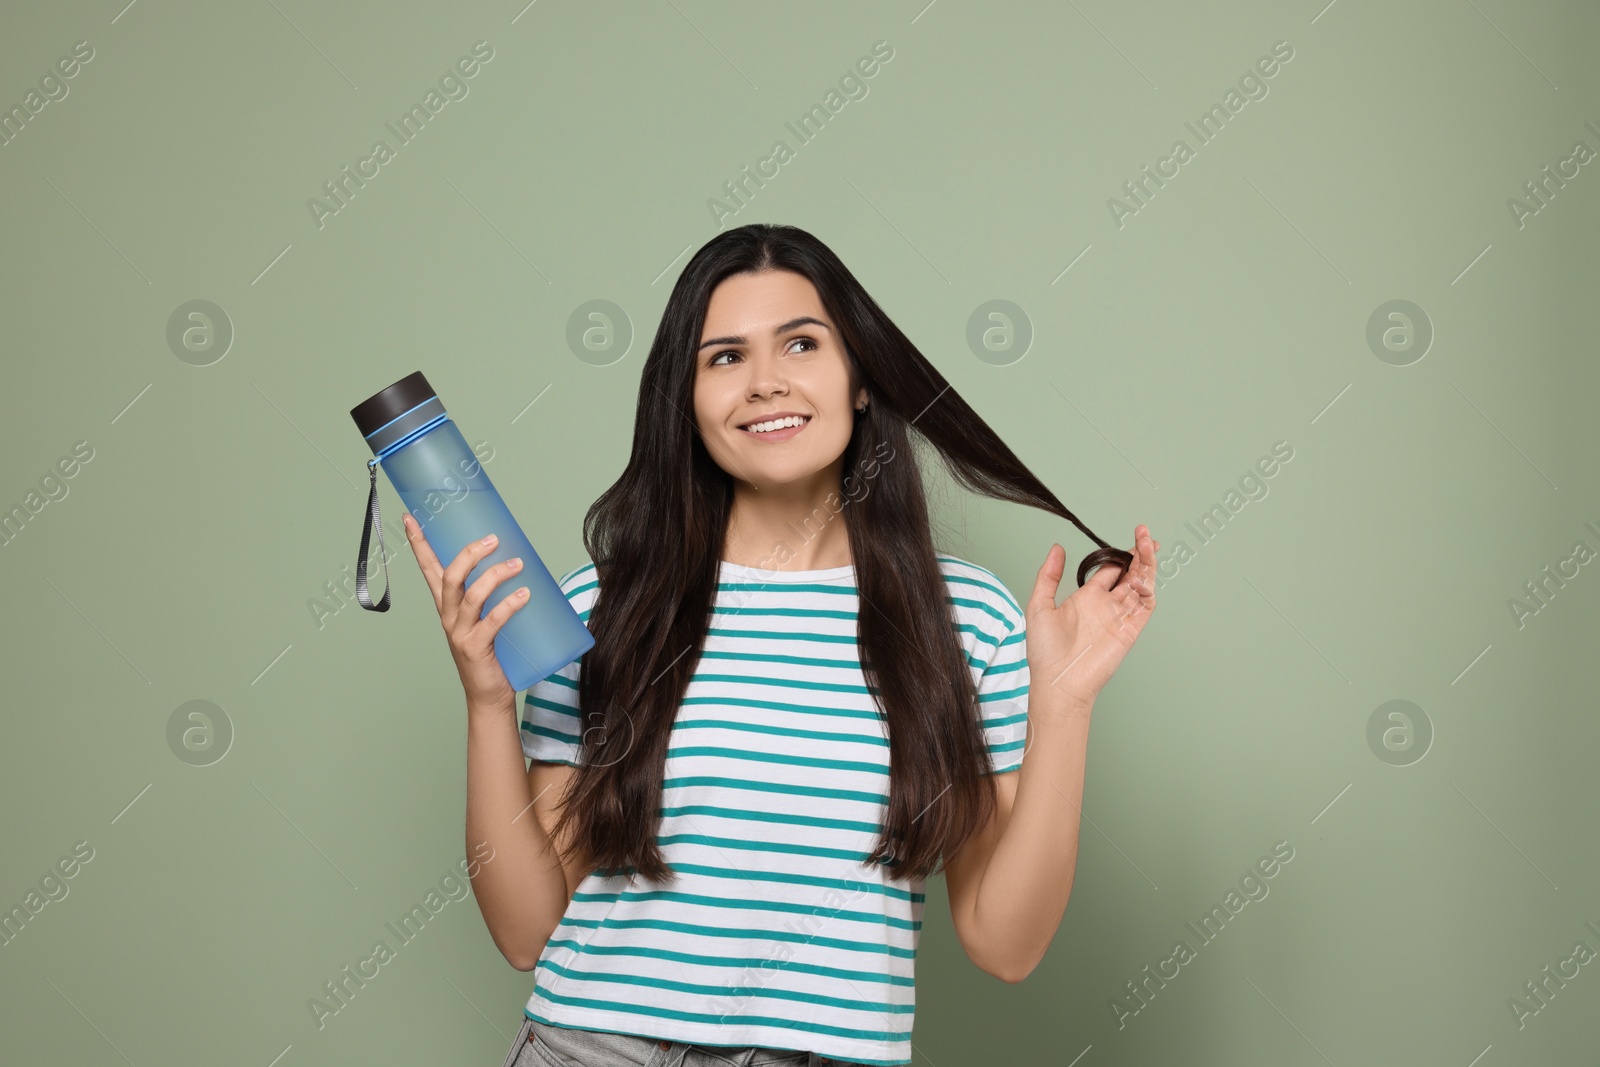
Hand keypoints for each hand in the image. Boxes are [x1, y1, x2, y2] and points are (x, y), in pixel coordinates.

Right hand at [403, 513, 531, 709]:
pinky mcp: (475, 649)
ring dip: (495, 576)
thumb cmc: (491, 652)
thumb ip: (494, 593)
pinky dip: (509, 605)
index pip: (429, 569)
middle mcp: (448, 617)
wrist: (489, 695)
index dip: (419, 544)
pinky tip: (524, 595)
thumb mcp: (486, 618)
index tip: (410, 519)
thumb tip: (520, 560)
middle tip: (492, 539)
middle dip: (468, 555)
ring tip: (517, 564)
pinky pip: (492, 621)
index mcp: (447, 606)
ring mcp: (459, 633)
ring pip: (471, 596)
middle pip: (449, 577)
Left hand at [1024, 524, 1158, 712]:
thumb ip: (1049, 576)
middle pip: (1129, 574)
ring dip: (1146, 565)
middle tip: (1145, 533)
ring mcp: (1119, 617)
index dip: (1118, 555)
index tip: (1126, 539)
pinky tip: (1145, 572)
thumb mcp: (1039, 606)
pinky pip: (1144, 606)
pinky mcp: (1129, 630)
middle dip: (1139, 554)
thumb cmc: (1045, 652)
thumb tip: (1057, 548)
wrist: (1057, 682)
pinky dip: (1148, 589)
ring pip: (1140, 586)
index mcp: (1087, 598)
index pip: (1109, 571)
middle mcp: (1106, 606)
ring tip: (1149, 542)